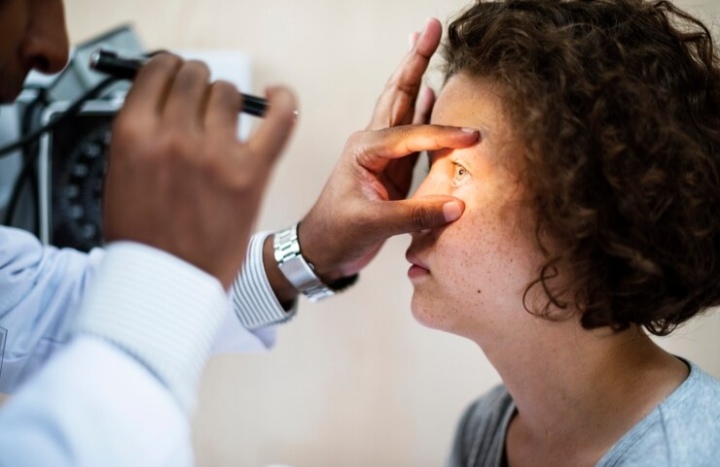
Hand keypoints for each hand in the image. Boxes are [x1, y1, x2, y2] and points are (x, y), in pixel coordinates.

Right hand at [103, 53, 296, 288]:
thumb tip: (165, 98)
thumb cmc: (144, 236)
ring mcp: (216, 154)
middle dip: (197, 84)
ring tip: (225, 121)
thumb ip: (141, 133)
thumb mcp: (120, 175)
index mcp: (133, 134)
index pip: (157, 69)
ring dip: (227, 100)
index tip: (176, 77)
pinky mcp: (252, 173)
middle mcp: (174, 137)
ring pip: (230, 93)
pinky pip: (280, 118)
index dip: (169, 70)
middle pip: (195, 76)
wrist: (169, 284)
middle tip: (200, 104)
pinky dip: (284, 100)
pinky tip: (278, 96)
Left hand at [298, 18, 466, 281]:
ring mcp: (383, 154)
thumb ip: (414, 215)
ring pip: (404, 106)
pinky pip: (413, 134)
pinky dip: (423, 111)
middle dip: (415, 59)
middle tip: (431, 27)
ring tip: (428, 45)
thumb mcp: (373, 224)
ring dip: (417, 75)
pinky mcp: (392, 168)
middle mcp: (372, 144)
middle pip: (398, 93)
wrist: (322, 250)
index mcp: (364, 150)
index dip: (443, 134)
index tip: (472, 137)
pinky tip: (431, 92)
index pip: (410, 134)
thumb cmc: (337, 233)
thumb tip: (456, 206)